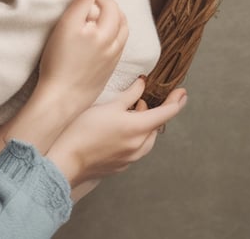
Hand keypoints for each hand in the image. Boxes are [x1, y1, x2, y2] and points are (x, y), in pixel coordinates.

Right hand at [36, 0, 127, 112]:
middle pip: (120, 20)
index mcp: (106, 33)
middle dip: (110, 6)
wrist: (61, 98)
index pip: (110, 5)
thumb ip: (80, 2)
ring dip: (114, 22)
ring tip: (99, 18)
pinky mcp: (106, 74)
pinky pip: (117, 50)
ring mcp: (111, 62)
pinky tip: (99, 40)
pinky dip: (112, 38)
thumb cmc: (59, 62)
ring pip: (121, 36)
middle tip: (93, 1)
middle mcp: (114, 47)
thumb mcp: (66, 26)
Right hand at [46, 78, 187, 187]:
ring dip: (144, 126)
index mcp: (138, 128)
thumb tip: (142, 84)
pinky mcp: (121, 166)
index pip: (166, 114)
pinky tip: (119, 132)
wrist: (67, 158)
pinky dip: (135, 137)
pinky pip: (136, 149)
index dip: (176, 101)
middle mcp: (139, 145)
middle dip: (153, 113)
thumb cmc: (84, 129)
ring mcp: (131, 158)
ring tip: (129, 115)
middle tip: (140, 102)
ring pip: (146, 139)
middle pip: (155, 127)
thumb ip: (128, 95)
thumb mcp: (107, 106)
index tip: (182, 93)